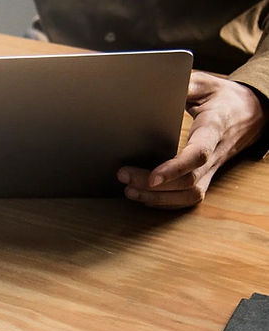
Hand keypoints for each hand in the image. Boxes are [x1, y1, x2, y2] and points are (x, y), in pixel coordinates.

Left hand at [118, 71, 266, 208]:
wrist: (250, 112)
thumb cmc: (222, 97)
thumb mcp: (205, 83)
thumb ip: (184, 85)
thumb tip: (156, 85)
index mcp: (214, 128)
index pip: (198, 154)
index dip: (174, 169)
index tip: (152, 178)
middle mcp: (215, 154)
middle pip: (187, 180)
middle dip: (153, 185)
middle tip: (123, 175)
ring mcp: (212, 169)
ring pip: (189, 194)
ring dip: (158, 198)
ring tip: (129, 190)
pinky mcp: (206, 176)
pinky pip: (189, 198)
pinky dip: (166, 202)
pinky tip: (144, 197)